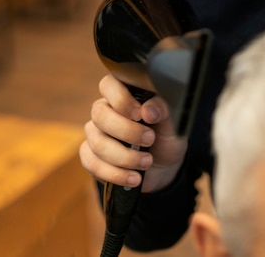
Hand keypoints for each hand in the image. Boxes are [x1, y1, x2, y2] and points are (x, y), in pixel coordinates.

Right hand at [79, 74, 187, 190]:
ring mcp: (95, 133)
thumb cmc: (166, 137)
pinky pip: (92, 163)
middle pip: (100, 114)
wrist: (163, 168)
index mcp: (124, 94)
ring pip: (97, 142)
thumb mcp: (173, 123)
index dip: (121, 99)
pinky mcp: (91, 156)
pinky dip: (115, 174)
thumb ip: (163, 111)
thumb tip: (149, 110)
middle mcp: (105, 110)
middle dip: (126, 131)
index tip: (140, 114)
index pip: (108, 85)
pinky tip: (134, 178)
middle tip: (149, 139)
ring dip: (125, 156)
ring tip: (147, 162)